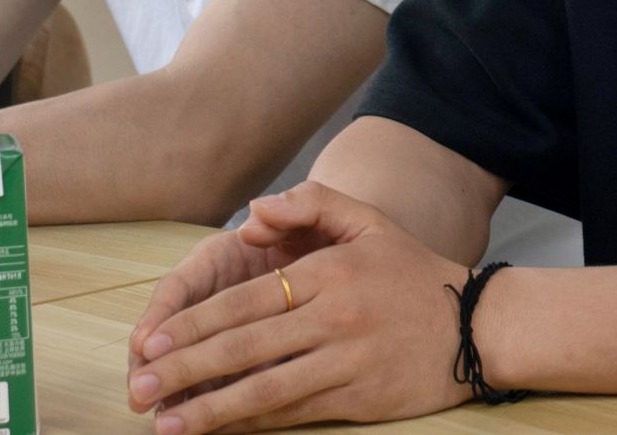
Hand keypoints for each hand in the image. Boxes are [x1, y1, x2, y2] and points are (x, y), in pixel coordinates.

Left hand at [127, 182, 470, 431]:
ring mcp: (346, 362)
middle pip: (246, 346)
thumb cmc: (412, 272)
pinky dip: (252, 424)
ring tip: (167, 425)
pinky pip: (294, 413)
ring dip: (210, 409)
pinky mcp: (358, 399)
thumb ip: (312, 203)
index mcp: (329, 272)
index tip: (153, 342)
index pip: (247, 300)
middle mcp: (334, 317)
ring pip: (265, 389)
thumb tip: (254, 213)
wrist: (475, 326)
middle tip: (140, 387)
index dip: (194, 324)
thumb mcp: (368, 222)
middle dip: (186, 370)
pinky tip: (219, 430)